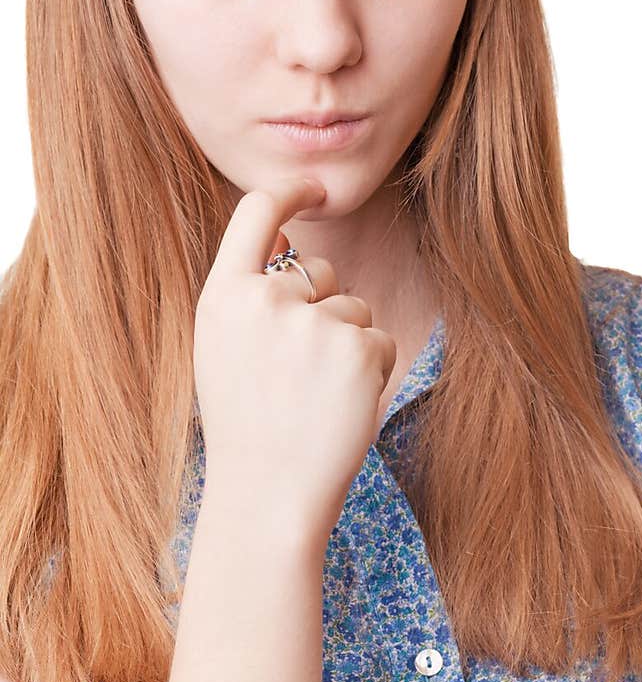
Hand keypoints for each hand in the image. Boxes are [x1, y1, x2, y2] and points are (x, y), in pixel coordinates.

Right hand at [194, 182, 396, 546]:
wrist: (268, 495)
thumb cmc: (247, 426)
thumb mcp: (223, 350)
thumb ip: (248, 297)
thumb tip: (293, 249)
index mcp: (223, 297)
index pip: (256, 214)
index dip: (288, 191)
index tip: (311, 187)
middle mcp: (266, 300)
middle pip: (317, 271)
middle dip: (320, 310)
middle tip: (294, 376)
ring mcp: (314, 323)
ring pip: (353, 307)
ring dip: (346, 345)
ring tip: (314, 397)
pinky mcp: (358, 347)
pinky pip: (378, 339)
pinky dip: (370, 371)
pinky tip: (340, 405)